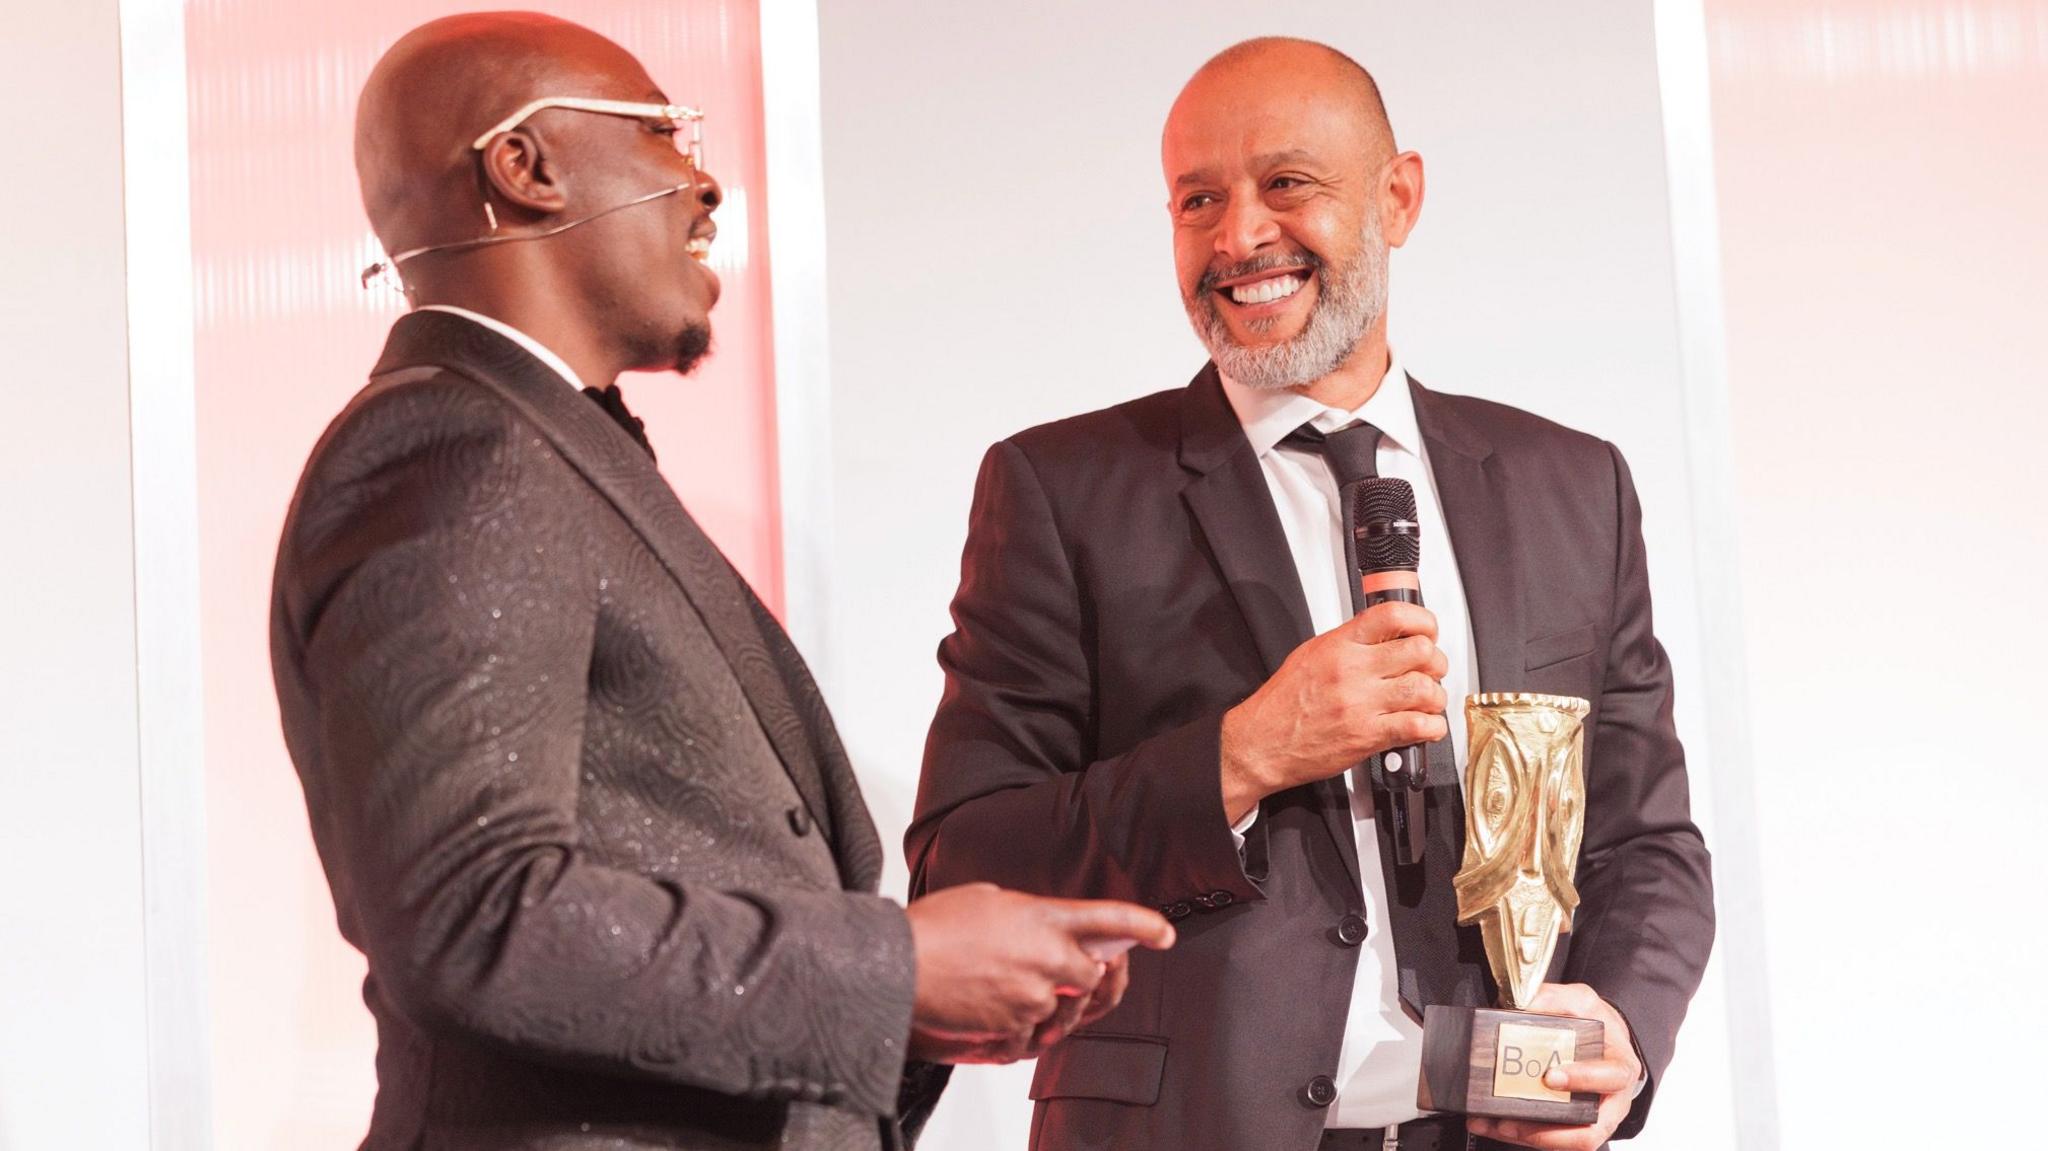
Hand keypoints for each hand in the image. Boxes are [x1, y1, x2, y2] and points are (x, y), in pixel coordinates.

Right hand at [903, 883, 1173, 1063]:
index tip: (1164, 933)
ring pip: (1060, 1010)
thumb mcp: (987, 900)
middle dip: (1076, 977)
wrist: (899, 967)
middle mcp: (1047, 957)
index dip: (1143, 924)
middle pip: (1090, 976)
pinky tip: (990, 1009)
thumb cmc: (933, 929)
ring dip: (1042, 1003)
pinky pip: (1031, 1036)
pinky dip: (1016, 1028)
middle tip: (1049, 971)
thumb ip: (1026, 915)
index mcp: (1043, 917)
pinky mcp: (1014, 1028)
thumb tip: (1038, 930)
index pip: (1108, 918)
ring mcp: (1033, 996)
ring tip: (1004, 987)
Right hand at [1220, 600, 1448, 820]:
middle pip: (1420, 651)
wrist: (1262, 742)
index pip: (1393, 616)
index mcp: (1339, 645)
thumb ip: (1348, 643)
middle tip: (1430, 670)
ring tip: (1427, 701)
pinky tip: (1425, 726)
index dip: (1422, 620)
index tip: (1427, 631)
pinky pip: (1418, 726)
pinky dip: (1432, 727)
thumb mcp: (1310, 655)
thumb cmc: (1282, 704)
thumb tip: (1382, 635)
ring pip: (1425, 689)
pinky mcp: (1368, 736)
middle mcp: (1353, 671)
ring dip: (1435, 696)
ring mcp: (1362, 704)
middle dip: (1435, 661)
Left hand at [1466, 983, 1642, 1150]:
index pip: (1610, 1079)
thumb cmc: (1599, 1025)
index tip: (1550, 1076)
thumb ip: (1554, 998)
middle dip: (1548, 1132)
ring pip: (1566, 1142)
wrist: (1605, 1040)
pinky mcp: (1572, 1125)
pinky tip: (1494, 1125)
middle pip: (1589, 1131)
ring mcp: (1593, 1118)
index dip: (1583, 1080)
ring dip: (1528, 1137)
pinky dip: (1521, 1134)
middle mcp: (1611, 1101)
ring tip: (1496, 1126)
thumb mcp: (1581, 1001)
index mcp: (1620, 1068)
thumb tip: (1522, 1005)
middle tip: (1511, 1120)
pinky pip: (1550, 1138)